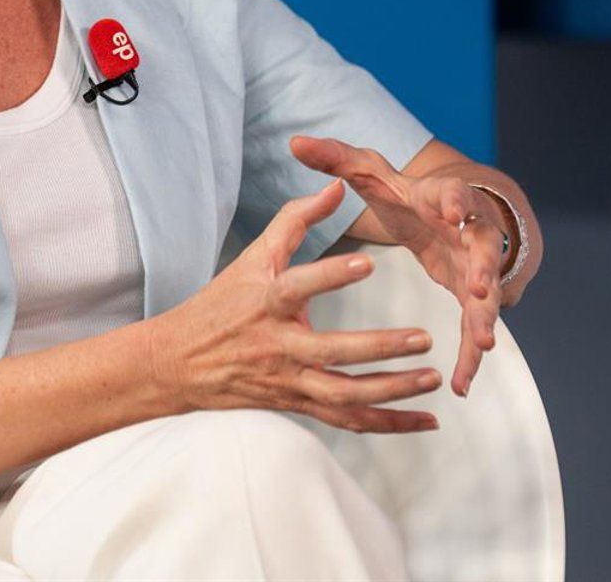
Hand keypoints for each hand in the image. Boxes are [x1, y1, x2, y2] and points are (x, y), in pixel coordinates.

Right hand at [144, 179, 439, 433]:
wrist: (179, 363)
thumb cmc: (221, 303)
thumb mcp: (252, 257)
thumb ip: (295, 220)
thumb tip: (337, 187)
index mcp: (266, 302)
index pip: (298, 286)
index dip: (330, 276)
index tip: (367, 262)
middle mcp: (279, 345)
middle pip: (333, 353)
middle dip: (380, 348)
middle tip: (423, 338)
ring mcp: (289, 380)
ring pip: (345, 394)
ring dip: (392, 391)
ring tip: (432, 378)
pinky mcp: (298, 405)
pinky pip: (347, 421)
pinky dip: (389, 423)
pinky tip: (426, 419)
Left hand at [288, 135, 505, 396]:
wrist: (453, 213)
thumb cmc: (408, 193)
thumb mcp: (373, 172)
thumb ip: (336, 159)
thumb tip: (296, 142)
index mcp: (441, 199)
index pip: (451, 194)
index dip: (452, 201)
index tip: (449, 210)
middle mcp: (468, 232)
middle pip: (483, 248)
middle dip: (482, 267)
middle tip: (476, 286)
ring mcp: (477, 267)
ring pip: (488, 294)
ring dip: (486, 317)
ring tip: (483, 342)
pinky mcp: (474, 297)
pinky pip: (476, 328)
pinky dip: (472, 356)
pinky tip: (462, 384)